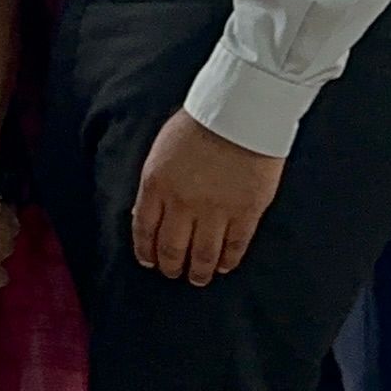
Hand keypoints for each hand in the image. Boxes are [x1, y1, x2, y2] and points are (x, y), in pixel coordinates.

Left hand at [131, 112, 285, 284]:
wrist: (241, 112)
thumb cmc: (199, 124)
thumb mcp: (162, 151)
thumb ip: (154, 185)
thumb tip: (145, 216)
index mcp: (156, 184)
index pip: (144, 230)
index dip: (146, 251)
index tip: (149, 262)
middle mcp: (182, 203)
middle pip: (171, 247)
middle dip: (170, 266)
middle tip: (173, 273)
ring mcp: (216, 210)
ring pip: (202, 254)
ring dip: (198, 271)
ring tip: (197, 279)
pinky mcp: (246, 212)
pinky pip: (234, 246)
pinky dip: (227, 261)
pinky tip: (223, 266)